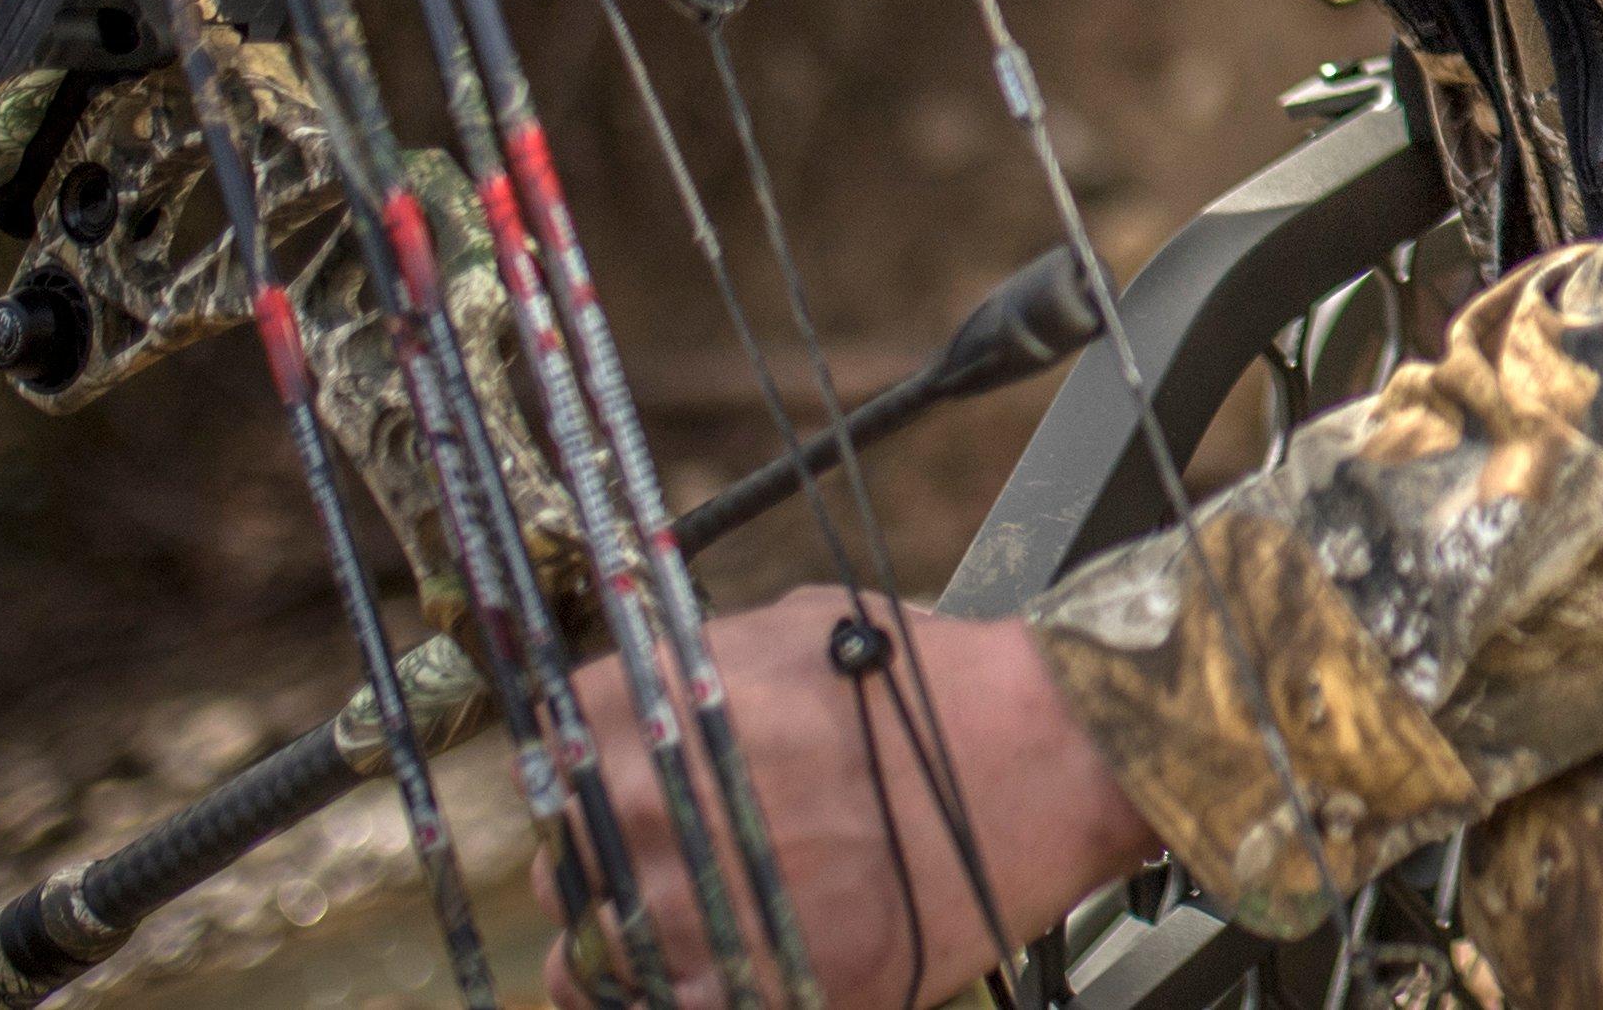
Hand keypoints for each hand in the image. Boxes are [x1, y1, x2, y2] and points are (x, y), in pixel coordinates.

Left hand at [536, 587, 1155, 1009]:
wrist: (1050, 760)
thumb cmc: (938, 691)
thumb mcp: (801, 628)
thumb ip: (704, 667)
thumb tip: (656, 692)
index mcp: (649, 711)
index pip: (552, 752)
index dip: (593, 773)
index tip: (625, 790)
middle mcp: (647, 808)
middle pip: (565, 859)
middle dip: (613, 865)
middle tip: (680, 862)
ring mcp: (692, 906)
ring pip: (589, 954)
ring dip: (627, 946)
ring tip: (693, 932)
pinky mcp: (752, 987)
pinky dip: (673, 1000)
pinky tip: (714, 977)